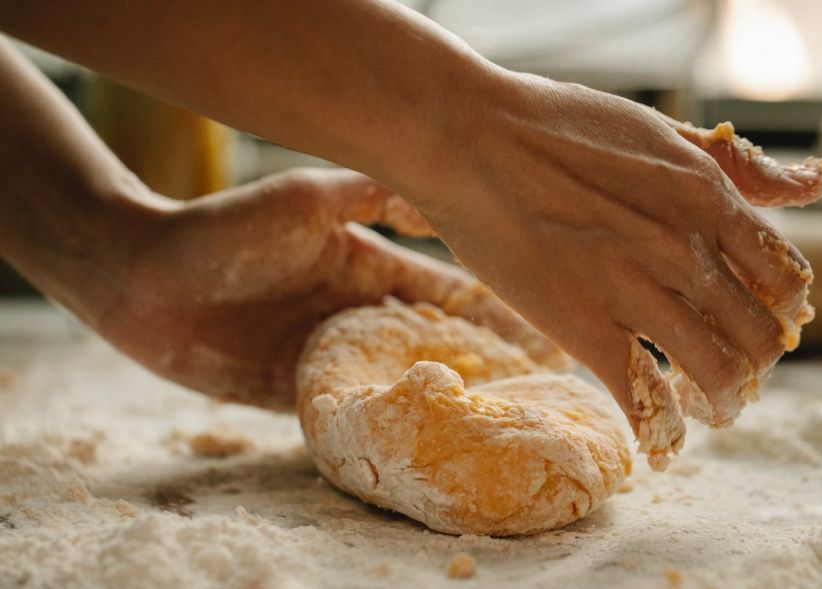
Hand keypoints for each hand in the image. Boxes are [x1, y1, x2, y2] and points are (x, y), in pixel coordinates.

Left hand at [98, 168, 565, 409]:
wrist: (142, 278)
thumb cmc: (226, 228)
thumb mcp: (306, 198)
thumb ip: (372, 192)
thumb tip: (444, 191)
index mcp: (367, 266)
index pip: (446, 291)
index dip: (495, 307)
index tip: (546, 323)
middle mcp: (356, 312)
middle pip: (434, 342)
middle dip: (486, 359)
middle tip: (544, 381)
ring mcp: (328, 355)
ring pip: (400, 380)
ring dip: (443, 397)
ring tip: (500, 418)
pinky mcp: (294, 393)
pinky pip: (352, 413)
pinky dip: (387, 425)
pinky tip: (424, 442)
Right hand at [407, 72, 821, 430]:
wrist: (472, 138)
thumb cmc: (557, 125)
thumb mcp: (662, 132)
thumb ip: (739, 165)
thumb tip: (816, 183)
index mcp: (709, 198)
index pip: (786, 280)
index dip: (781, 311)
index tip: (762, 321)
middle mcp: (686, 250)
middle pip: (760, 336)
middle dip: (757, 364)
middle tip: (736, 372)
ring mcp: (636, 292)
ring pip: (715, 374)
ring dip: (721, 403)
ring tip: (707, 410)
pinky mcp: (584, 328)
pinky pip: (641, 399)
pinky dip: (659, 430)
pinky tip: (658, 440)